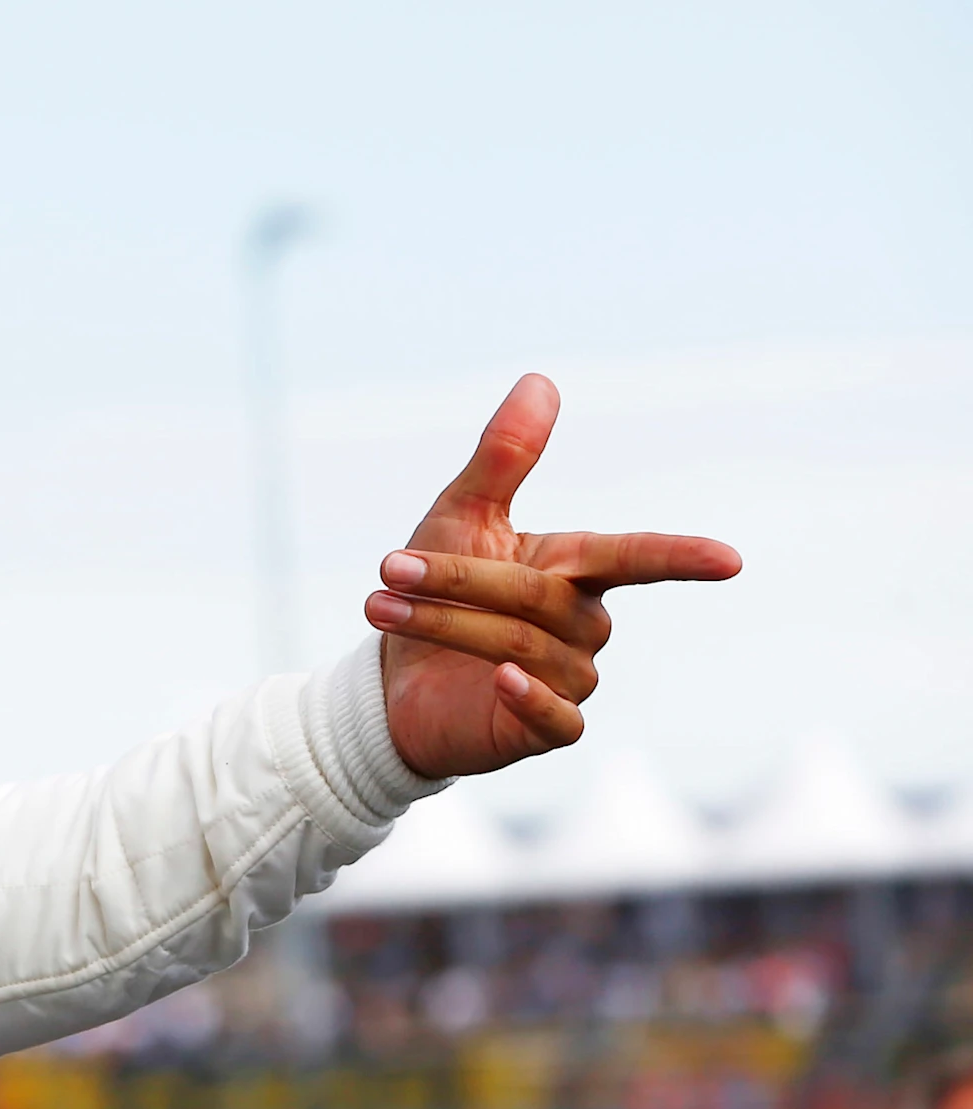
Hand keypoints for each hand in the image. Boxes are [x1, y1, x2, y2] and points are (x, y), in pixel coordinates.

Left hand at [368, 373, 740, 780]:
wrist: (391, 680)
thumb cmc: (434, 589)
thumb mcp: (462, 516)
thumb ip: (505, 456)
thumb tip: (541, 379)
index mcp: (577, 571)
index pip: (637, 557)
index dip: (681, 557)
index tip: (731, 561)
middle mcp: (586, 625)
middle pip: (536, 595)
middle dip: (457, 578)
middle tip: (385, 567)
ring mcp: (572, 679)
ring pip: (522, 645)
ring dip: (445, 624)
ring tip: (378, 606)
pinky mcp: (547, 729)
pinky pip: (558, 718)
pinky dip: (529, 697)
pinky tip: (498, 678)